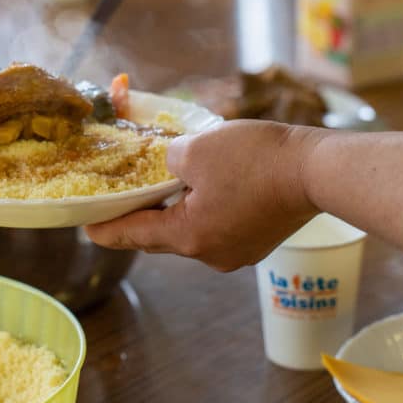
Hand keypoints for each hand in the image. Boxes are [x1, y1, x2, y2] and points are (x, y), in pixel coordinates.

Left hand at [85, 120, 322, 271]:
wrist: (315, 170)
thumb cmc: (255, 159)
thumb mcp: (197, 149)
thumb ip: (168, 159)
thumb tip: (168, 164)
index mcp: (189, 236)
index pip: (135, 235)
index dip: (107, 229)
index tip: (87, 228)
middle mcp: (211, 254)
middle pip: (163, 236)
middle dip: (144, 215)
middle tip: (124, 198)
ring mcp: (237, 251)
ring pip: (193, 230)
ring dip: (179, 208)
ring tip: (171, 181)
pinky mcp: (257, 241)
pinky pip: (219, 226)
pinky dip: (206, 208)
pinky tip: (210, 184)